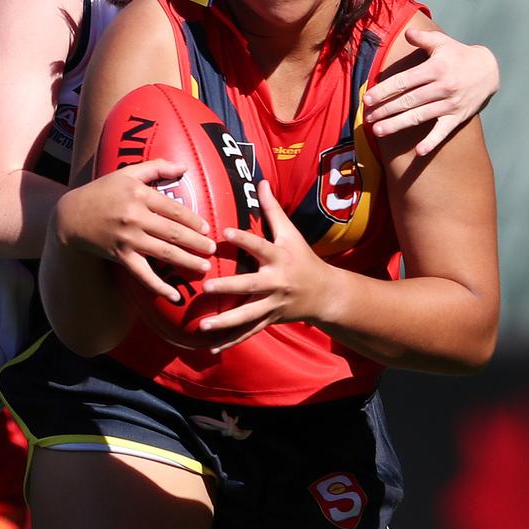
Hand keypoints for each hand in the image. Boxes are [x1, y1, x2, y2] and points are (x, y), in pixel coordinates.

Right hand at [59, 159, 215, 302]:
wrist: (70, 217)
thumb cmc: (102, 192)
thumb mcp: (127, 173)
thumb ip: (156, 167)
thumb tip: (185, 167)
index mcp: (140, 195)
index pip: (174, 209)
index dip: (193, 220)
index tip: (206, 229)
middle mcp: (135, 217)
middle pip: (173, 232)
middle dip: (197, 243)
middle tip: (212, 250)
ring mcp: (127, 239)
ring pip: (164, 253)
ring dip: (187, 261)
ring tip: (204, 267)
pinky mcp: (120, 256)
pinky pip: (143, 274)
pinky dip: (159, 287)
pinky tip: (174, 296)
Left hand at [199, 180, 328, 350]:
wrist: (325, 293)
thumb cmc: (302, 257)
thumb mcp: (291, 232)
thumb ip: (272, 209)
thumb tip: (260, 180)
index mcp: (279, 258)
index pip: (260, 246)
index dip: (243, 239)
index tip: (224, 232)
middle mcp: (276, 282)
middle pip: (250, 286)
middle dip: (229, 288)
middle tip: (206, 287)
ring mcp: (273, 304)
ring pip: (247, 315)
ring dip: (225, 322)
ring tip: (202, 326)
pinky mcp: (270, 320)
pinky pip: (249, 332)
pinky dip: (231, 342)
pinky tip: (211, 348)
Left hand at [363, 29, 498, 155]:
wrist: (489, 71)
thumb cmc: (459, 55)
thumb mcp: (442, 43)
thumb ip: (423, 39)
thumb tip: (407, 32)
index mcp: (436, 69)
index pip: (405, 81)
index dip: (385, 90)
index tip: (367, 98)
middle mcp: (442, 88)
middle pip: (408, 101)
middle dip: (385, 109)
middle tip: (367, 117)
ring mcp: (450, 104)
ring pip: (419, 116)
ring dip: (397, 125)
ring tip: (377, 131)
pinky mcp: (457, 117)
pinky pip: (442, 132)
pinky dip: (432, 142)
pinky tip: (418, 151)